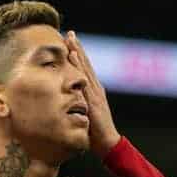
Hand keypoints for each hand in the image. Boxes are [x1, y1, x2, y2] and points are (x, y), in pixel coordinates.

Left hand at [65, 31, 121, 156]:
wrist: (108, 144)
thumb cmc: (96, 135)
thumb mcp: (85, 118)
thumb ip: (79, 109)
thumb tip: (68, 107)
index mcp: (94, 93)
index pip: (85, 71)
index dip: (78, 56)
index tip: (70, 43)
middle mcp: (96, 89)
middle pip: (85, 65)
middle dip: (77, 48)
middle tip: (70, 33)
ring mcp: (95, 93)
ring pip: (85, 68)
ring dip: (77, 51)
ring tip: (70, 38)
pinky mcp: (93, 99)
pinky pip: (83, 78)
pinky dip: (78, 66)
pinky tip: (72, 55)